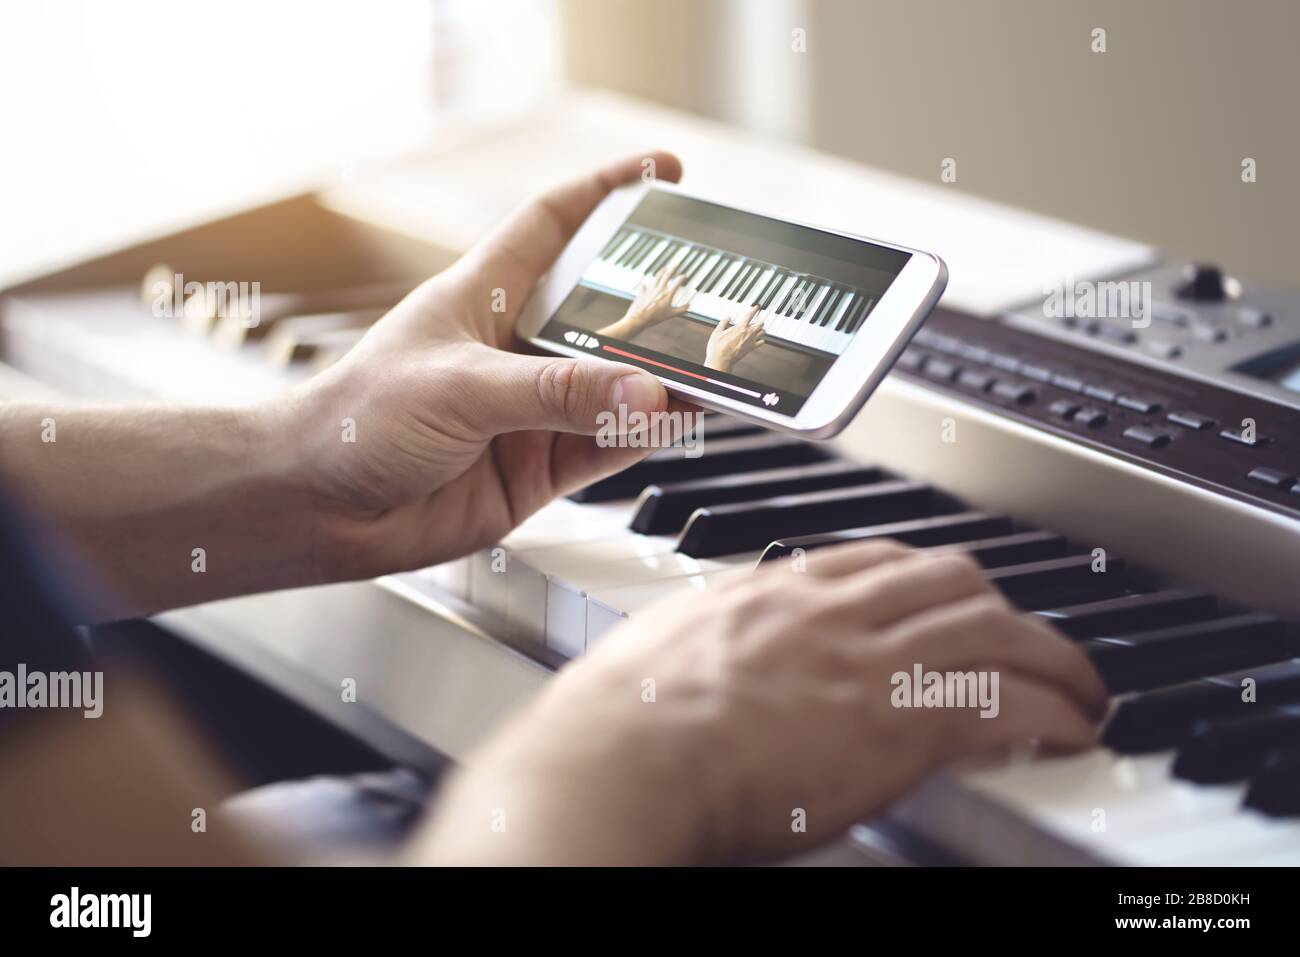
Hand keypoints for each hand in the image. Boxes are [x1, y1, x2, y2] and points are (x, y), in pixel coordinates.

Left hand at [278, 152, 697, 579]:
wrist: (318, 510)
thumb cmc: (356, 421)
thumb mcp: (459, 388)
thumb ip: (553, 392)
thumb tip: (643, 391)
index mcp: (484, 295)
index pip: (554, 224)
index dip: (607, 194)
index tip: (664, 173)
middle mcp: (515, 349)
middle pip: (604, 312)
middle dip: (659, 301)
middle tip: (717, 292)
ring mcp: (531, 410)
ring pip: (617, 385)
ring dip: (662, 377)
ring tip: (716, 363)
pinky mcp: (538, 467)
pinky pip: (609, 445)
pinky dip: (646, 433)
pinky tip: (678, 418)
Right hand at [417, 541, 1106, 864]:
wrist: (626, 755)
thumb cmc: (621, 717)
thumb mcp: (664, 649)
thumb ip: (708, 643)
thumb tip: (706, 661)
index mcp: (775, 592)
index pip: (876, 560)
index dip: (924, 581)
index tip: (940, 601)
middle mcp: (832, 610)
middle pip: (949, 576)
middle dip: (997, 606)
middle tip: (1021, 638)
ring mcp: (872, 657)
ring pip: (996, 626)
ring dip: (1053, 657)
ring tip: (1078, 686)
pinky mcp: (904, 717)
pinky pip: (1008, 699)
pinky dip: (1054, 711)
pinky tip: (1070, 729)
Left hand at [598, 265, 690, 339]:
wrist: (639, 318)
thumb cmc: (655, 317)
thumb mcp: (670, 314)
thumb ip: (681, 310)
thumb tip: (688, 306)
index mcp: (668, 294)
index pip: (677, 282)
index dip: (682, 277)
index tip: (685, 276)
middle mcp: (659, 289)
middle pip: (667, 275)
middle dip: (672, 269)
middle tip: (676, 265)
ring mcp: (650, 289)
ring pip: (656, 277)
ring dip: (661, 272)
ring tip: (664, 268)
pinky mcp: (642, 292)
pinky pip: (644, 286)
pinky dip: (645, 285)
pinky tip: (645, 284)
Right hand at [704, 304, 765, 372]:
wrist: (721, 360)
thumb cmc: (718, 347)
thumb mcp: (717, 332)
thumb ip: (723, 322)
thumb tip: (727, 316)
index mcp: (740, 327)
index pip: (750, 315)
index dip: (754, 309)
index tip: (757, 307)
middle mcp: (748, 333)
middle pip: (760, 323)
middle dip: (760, 320)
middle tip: (759, 318)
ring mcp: (751, 341)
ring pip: (762, 332)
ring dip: (761, 329)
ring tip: (760, 328)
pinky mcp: (751, 349)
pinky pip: (761, 343)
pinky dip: (762, 340)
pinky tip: (760, 339)